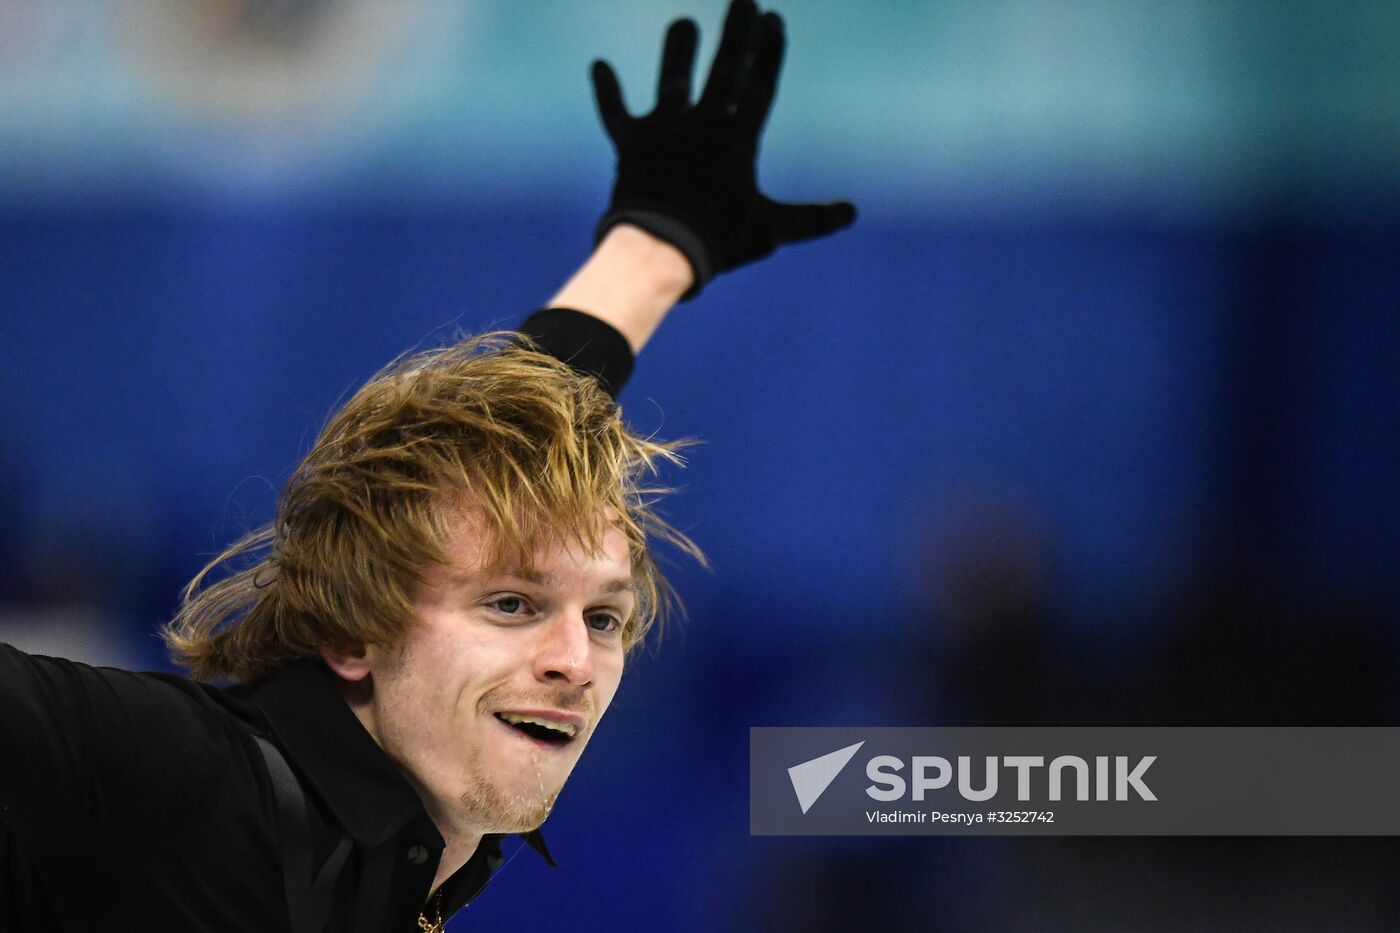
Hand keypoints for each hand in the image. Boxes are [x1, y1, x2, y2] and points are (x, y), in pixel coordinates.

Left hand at [590, 0, 856, 298]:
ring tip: (683, 25)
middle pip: (723, 70)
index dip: (768, 53)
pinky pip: (615, 112)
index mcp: (738, 140)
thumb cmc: (720, 239)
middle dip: (736, 33)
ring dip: (678, 52)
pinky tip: (598, 66)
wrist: (662, 245)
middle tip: (743, 0)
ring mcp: (665, 130)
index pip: (758, 87)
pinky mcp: (631, 143)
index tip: (774, 20)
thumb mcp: (771, 230)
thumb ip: (810, 218)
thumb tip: (851, 212)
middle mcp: (703, 124)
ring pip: (672, 81)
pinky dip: (607, 91)